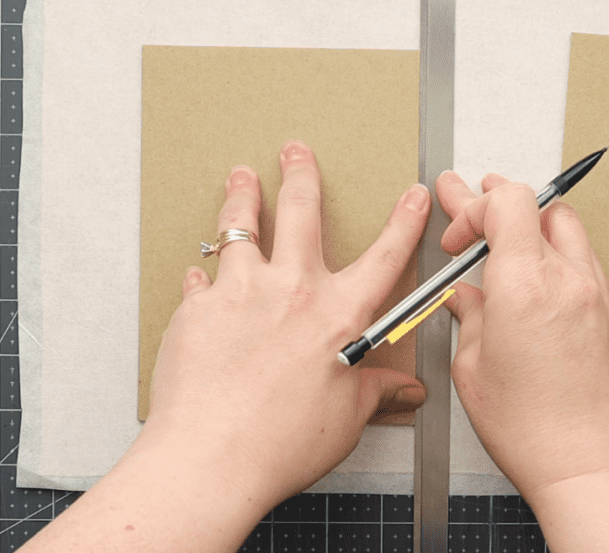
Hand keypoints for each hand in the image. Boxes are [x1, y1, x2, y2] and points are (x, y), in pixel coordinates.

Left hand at [141, 141, 428, 502]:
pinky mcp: (196, 309)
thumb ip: (374, 392)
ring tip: (241, 177)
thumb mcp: (346, 419)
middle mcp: (291, 291)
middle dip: (301, 174)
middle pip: (301, 213)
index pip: (385, 257)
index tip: (412, 195)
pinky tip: (198, 270)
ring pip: (240, 227)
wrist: (211, 458)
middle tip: (296, 150)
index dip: (404, 222)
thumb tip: (403, 390)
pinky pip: (200, 278)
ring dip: (242, 196)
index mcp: (337, 316)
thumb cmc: (279, 444)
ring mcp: (240, 293)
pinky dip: (202, 272)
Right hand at [436, 171, 608, 499]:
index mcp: (525, 285)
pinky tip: (534, 268)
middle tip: (468, 203)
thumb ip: (469, 316)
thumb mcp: (472, 367)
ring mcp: (594, 292)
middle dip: (496, 201)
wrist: (583, 462)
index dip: (472, 208)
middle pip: (537, 204)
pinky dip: (554, 248)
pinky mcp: (608, 311)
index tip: (455, 239)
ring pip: (565, 224)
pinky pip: (582, 256)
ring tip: (503, 229)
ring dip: (530, 220)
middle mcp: (566, 279)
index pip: (506, 203)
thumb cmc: (529, 428)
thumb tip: (464, 297)